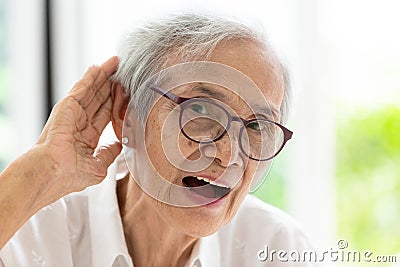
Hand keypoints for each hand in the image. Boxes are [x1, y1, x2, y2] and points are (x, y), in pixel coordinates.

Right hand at [37, 56, 121, 194]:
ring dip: (103, 76)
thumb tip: (119, 145)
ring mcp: (72, 113)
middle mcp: (79, 123)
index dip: (115, 104)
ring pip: (92, 90)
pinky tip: (100, 66)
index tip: (127, 94)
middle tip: (124, 72)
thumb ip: (109, 153)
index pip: (104, 115)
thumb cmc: (70, 175)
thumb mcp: (99, 166)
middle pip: (99, 99)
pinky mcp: (67, 106)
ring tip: (116, 63)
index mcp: (86, 137)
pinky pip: (82, 88)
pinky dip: (91, 77)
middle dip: (111, 86)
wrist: (53, 173)